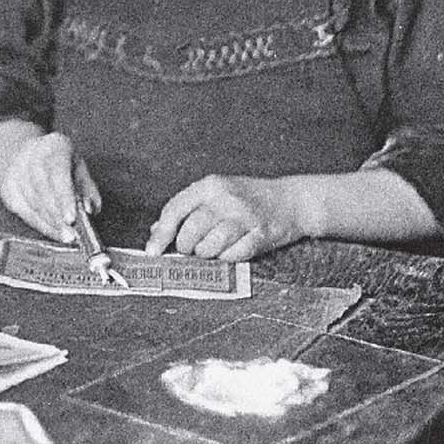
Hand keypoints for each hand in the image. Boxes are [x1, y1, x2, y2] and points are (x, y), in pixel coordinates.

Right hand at [0, 124, 100, 244]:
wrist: (29, 154)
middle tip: (72, 234)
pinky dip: (39, 224)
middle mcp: (31, 155)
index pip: (57, 172)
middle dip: (57, 215)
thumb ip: (88, 189)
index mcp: (54, 146)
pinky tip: (53, 232)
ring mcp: (16, 171)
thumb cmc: (61, 164)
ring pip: (31, 202)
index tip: (72, 219)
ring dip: (49, 223)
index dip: (64, 197)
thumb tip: (89, 209)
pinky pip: (23, 211)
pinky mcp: (8, 188)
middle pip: (41, 188)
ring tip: (66, 236)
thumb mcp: (80, 168)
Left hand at [145, 175, 308, 259]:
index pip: (175, 210)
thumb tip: (156, 229)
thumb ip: (187, 209)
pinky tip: (232, 250)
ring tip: (213, 248)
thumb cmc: (248, 198)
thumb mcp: (216, 194)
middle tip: (194, 248)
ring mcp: (245, 215)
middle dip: (187, 247)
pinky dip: (228, 258)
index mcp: (210, 185)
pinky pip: (234, 255)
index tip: (152, 252)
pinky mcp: (262, 233)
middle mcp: (226, 198)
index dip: (161, 234)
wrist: (291, 200)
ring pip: (210, 246)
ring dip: (207, 254)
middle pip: (191, 232)